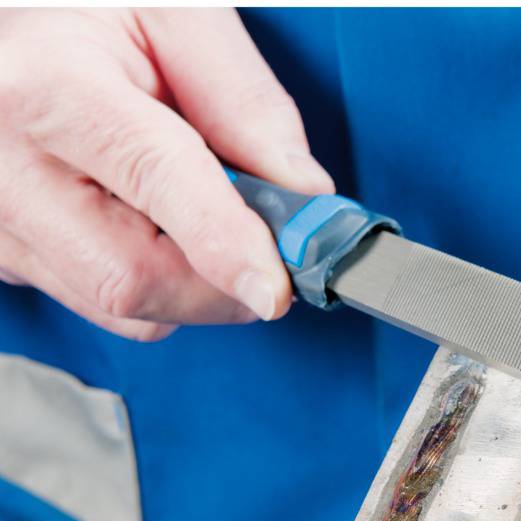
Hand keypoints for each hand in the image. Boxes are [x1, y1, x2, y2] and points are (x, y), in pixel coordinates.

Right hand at [0, 9, 333, 340]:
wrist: (18, 27)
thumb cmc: (87, 9)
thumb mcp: (178, 16)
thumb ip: (247, 103)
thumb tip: (305, 194)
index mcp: (47, 86)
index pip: (155, 184)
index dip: (228, 243)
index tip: (278, 285)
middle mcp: (4, 164)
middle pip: (131, 277)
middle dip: (224, 284)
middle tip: (272, 251)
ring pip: (120, 307)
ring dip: (194, 285)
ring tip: (204, 213)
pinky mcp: (2, 253)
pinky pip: (96, 301)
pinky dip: (153, 282)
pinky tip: (152, 223)